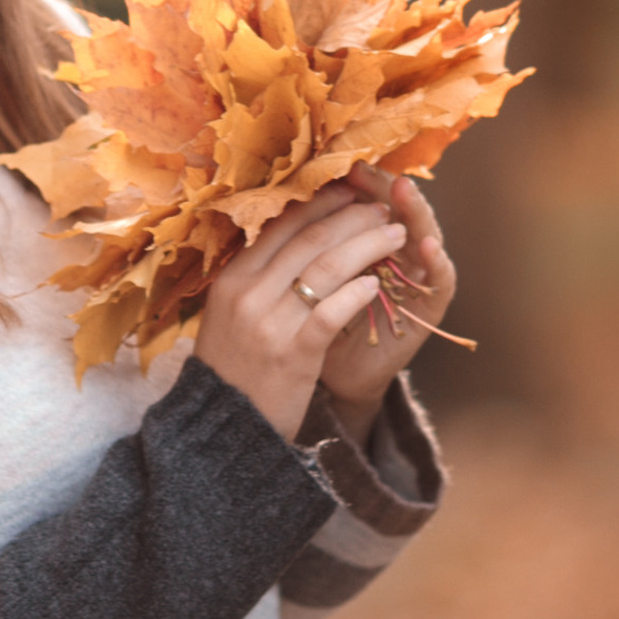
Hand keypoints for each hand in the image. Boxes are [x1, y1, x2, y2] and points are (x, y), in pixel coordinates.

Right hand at [192, 182, 409, 440]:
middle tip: (382, 206)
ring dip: (366, 244)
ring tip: (395, 233)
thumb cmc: (232, 368)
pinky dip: (356, 293)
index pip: (281, 225)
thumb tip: (291, 235)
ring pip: (326, 267)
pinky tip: (376, 284)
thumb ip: (255, 277)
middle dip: (352, 217)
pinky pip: (331, 312)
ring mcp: (270, 323)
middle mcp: (248, 293)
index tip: (350, 191)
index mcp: (232, 278)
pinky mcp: (293, 354)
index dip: (321, 203)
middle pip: (309, 239)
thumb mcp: (229, 314)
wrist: (223, 428)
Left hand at [318, 162, 456, 443]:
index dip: (353, 182)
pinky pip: (440, 281)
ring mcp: (416, 279)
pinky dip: (436, 262)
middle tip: (368, 166)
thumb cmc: (312, 324)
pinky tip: (427, 245)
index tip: (337, 161)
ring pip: (424, 234)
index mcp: (362, 240)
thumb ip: (300, 243)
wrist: (335, 379)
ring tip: (404, 189)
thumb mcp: (302, 279)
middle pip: (396, 209)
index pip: (364, 200)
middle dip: (381, 186)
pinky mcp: (430, 309)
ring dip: (416, 210)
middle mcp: (395, 253)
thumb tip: (277, 195)